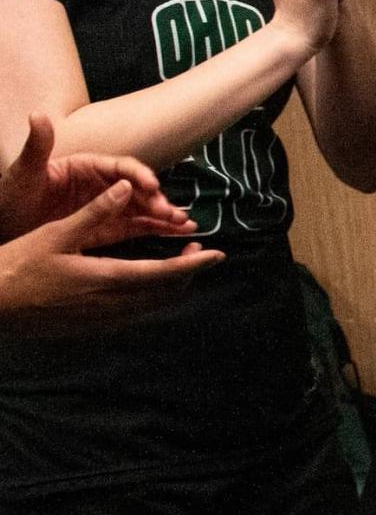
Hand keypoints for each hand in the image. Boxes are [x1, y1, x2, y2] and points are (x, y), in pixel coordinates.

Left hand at [0, 115, 195, 243]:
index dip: (138, 175)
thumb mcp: (24, 172)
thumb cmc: (10, 197)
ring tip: (184, 225)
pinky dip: (157, 230)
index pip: (119, 167)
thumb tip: (39, 114)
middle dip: (157, 200)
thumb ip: (38, 145)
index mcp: (84, 166)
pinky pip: (135, 227)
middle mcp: (99, 185)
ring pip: (142, 209)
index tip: (151, 186)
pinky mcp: (105, 228)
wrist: (3, 226)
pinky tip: (177, 234)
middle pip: (136, 189)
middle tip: (170, 212)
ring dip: (164, 215)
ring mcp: (104, 207)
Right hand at [0, 179, 220, 332]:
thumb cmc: (17, 265)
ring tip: (177, 263)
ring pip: (151, 306)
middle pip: (165, 293)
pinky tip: (144, 283)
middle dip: (187, 272)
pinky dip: (149, 297)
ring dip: (170, 286)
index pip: (164, 274)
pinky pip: (133, 314)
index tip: (217, 254)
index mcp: (105, 278)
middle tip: (195, 249)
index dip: (194, 264)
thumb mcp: (55, 233)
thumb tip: (126, 187)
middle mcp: (109, 305)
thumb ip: (95, 212)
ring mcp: (101, 320)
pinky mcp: (91, 327)